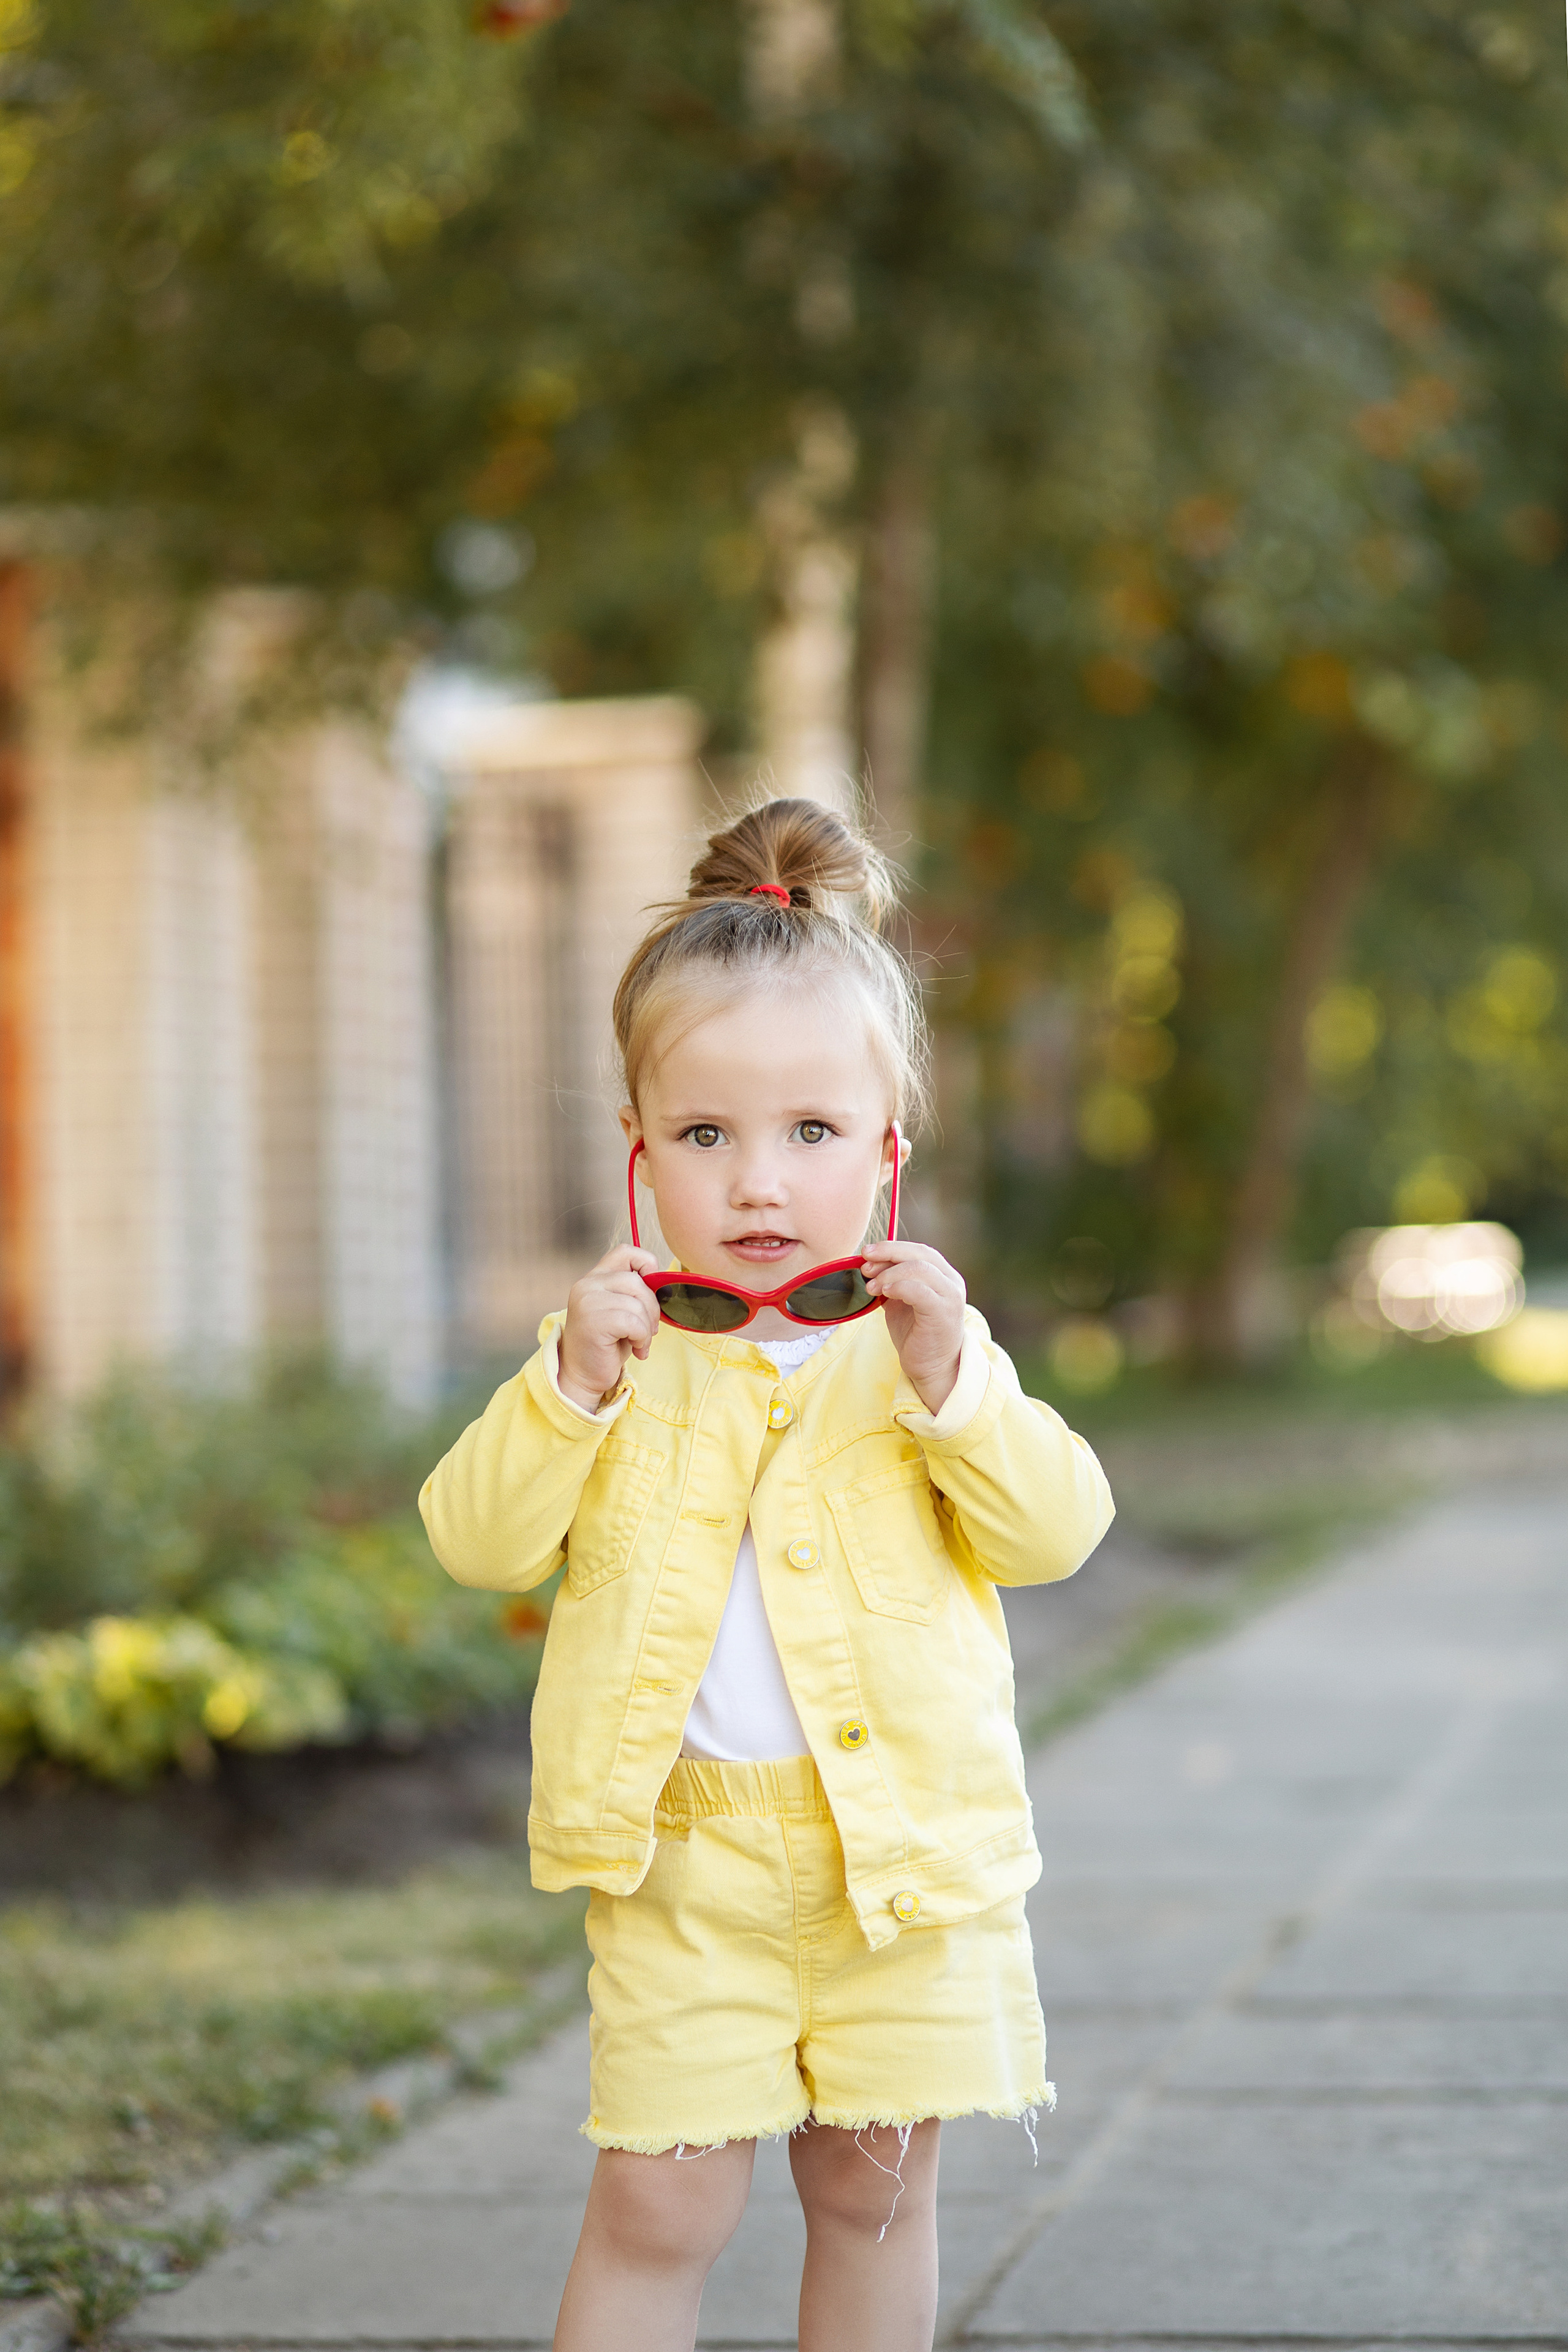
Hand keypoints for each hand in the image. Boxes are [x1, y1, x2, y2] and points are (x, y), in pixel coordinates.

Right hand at [558, 1244, 662, 1413]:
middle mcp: (587, 1284)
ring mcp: (587, 1301)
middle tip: (649, 1330)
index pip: (626, 1252)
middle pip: (637, 1280)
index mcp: (594, 1277)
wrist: (582, 1376)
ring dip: (647, 1328)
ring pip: (637, 1303)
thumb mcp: (622, 1311)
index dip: (647, 1265)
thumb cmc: (607, 1344)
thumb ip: (635, 1293)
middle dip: (652, 1307)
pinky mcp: (593, 1321)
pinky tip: (637, 1350)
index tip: (651, 1291)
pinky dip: (642, 1338)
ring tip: (640, 1343)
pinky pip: (633, 1322)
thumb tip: (665, 1285)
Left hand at [860, 1240, 965, 1415]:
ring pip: (919, 1268)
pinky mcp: (943, 1313)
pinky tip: (884, 1294)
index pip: (918, 1250)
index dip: (891, 1247)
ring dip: (889, 1274)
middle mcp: (951, 1282)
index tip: (866, 1253)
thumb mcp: (901, 1301)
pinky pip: (919, 1290)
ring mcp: (950, 1296)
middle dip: (888, 1254)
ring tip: (871, 1287)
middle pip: (920, 1254)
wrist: (933, 1368)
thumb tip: (869, 1263)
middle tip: (865, 1264)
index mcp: (943, 1275)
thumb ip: (892, 1281)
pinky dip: (899, 1286)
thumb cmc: (916, 1334)